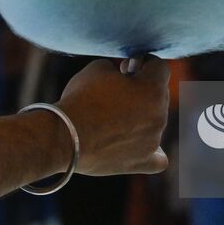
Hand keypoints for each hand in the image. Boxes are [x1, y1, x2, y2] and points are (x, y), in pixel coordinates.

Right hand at [56, 57, 169, 175]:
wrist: (64, 137)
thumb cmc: (80, 99)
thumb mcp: (98, 67)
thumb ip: (119, 68)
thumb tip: (124, 74)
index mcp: (152, 89)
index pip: (160, 67)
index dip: (143, 63)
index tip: (126, 67)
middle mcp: (159, 115)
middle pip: (159, 95)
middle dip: (141, 88)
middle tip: (116, 91)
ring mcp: (153, 140)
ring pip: (156, 122)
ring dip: (142, 116)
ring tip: (114, 117)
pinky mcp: (142, 161)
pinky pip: (158, 158)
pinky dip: (151, 150)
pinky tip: (138, 144)